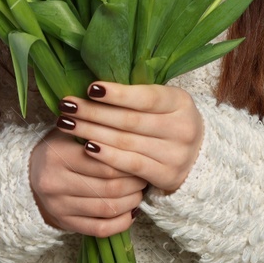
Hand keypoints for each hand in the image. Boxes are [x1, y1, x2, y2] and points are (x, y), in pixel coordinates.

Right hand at [29, 129, 146, 237]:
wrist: (29, 175)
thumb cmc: (58, 148)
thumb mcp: (69, 132)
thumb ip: (95, 130)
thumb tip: (133, 133)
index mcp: (57, 155)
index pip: (105, 162)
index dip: (129, 162)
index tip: (142, 158)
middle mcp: (55, 183)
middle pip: (109, 187)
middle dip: (134, 183)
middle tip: (144, 176)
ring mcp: (59, 207)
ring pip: (107, 208)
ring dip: (131, 201)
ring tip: (139, 192)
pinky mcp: (65, 224)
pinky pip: (100, 229)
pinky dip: (121, 223)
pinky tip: (131, 212)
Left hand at [56, 81, 203, 196]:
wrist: (197, 157)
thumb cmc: (167, 121)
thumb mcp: (163, 102)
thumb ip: (138, 94)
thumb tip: (94, 87)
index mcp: (181, 102)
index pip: (146, 97)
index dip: (118, 94)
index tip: (90, 88)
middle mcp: (182, 128)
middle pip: (130, 120)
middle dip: (94, 112)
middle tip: (67, 105)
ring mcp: (176, 154)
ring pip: (126, 142)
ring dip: (91, 132)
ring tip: (67, 124)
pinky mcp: (167, 175)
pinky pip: (130, 165)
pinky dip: (107, 156)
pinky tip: (86, 147)